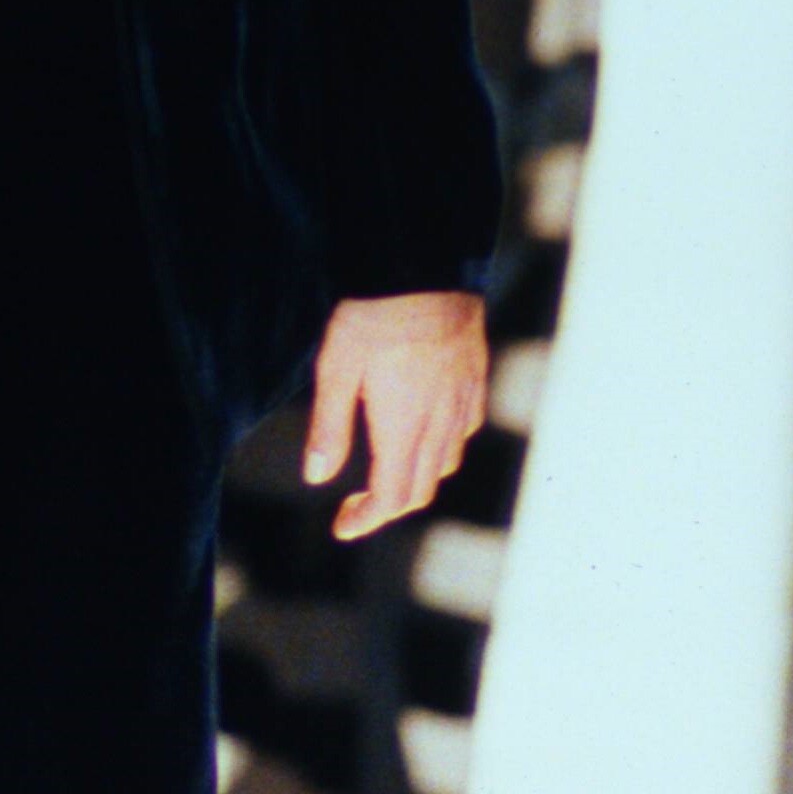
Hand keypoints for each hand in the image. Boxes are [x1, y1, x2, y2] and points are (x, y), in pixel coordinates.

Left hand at [303, 288, 487, 542]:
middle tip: (357, 505)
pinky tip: (427, 433)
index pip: (391, 497)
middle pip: (422, 489)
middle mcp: (438, 422)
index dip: (366, 519)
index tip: (342, 525)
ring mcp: (462, 400)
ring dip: (417, 479)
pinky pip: (465, 430)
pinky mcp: (474, 378)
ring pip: (447, 463)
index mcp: (402, 427)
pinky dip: (445, 447)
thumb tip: (318, 477)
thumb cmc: (373, 315)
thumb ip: (329, 428)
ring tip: (388, 471)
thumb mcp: (336, 369)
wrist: (425, 268)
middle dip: (388, 506)